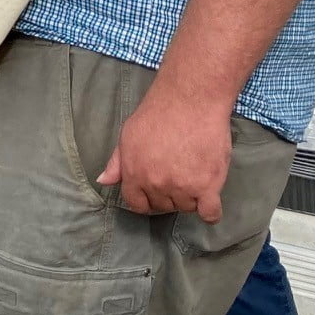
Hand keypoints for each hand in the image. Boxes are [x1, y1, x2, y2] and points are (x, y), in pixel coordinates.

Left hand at [97, 90, 233, 221]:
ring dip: (191, 198)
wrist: (190, 101)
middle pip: (163, 206)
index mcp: (134, 173)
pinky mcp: (207, 186)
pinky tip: (209, 198)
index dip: (145, 200)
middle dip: (168, 196)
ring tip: (194, 173)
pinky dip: (211, 211)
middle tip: (177, 175)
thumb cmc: (157, 114)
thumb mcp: (128, 135)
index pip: (136, 204)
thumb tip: (103, 181)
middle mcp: (156, 184)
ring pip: (186, 208)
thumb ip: (116, 162)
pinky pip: (210, 214)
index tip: (154, 193)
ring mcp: (182, 187)